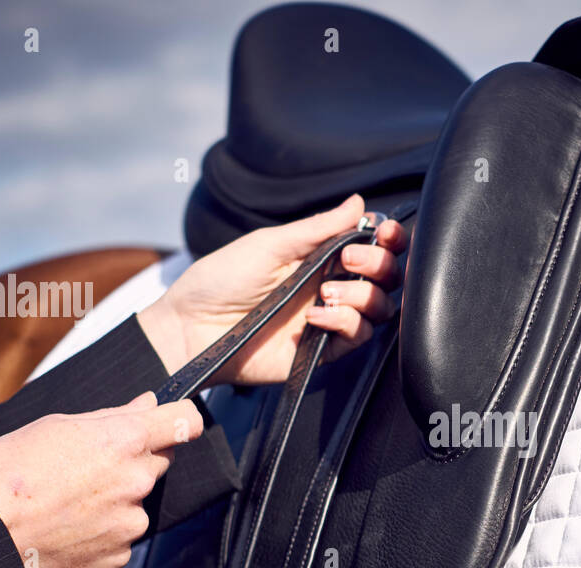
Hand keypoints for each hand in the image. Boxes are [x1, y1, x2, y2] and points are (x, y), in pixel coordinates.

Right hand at [0, 393, 203, 567]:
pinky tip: (66, 527)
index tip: (169, 422)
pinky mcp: (118, 555)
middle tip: (86, 467)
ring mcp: (130, 522)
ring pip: (136, 502)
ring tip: (66, 502)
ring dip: (114, 499)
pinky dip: (101, 530)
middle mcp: (136, 481)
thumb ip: (111, 417)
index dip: (179, 418)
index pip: (185, 422)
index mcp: (124, 440)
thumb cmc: (4, 474)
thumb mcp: (53, 426)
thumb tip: (148, 404)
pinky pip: (120, 536)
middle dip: (132, 459)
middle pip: (156, 461)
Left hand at [137, 194, 406, 385]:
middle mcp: (331, 286)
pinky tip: (316, 317)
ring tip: (326, 293)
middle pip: (386, 278)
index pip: (372, 248)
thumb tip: (359, 202)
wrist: (192, 329)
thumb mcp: (270, 243)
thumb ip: (319, 227)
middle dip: (378, 264)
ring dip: (362, 295)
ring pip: (379, 309)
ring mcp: (329, 319)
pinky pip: (357, 337)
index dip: (388, 241)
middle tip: (350, 260)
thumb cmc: (221, 280)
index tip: (385, 233)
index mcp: (321, 256)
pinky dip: (345, 323)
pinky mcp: (322, 351)